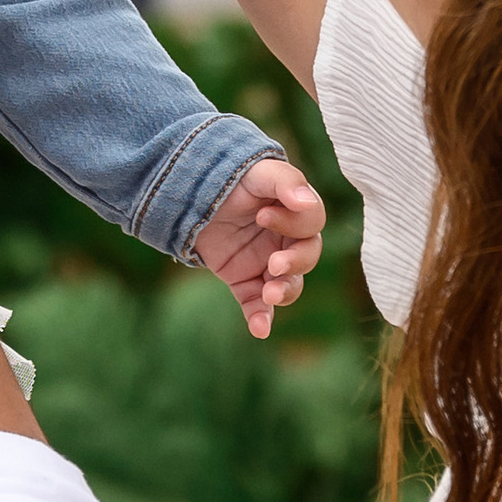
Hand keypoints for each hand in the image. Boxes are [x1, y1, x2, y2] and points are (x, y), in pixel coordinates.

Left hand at [189, 156, 324, 337]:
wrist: (190, 191)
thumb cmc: (233, 177)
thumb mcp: (258, 172)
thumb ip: (285, 182)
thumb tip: (307, 202)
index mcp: (296, 212)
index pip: (310, 223)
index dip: (293, 223)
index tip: (263, 216)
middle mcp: (287, 240)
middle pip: (307, 257)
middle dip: (294, 263)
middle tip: (274, 263)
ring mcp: (267, 263)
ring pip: (288, 285)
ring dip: (284, 292)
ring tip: (271, 293)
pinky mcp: (245, 281)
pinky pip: (257, 304)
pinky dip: (260, 318)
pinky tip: (260, 329)